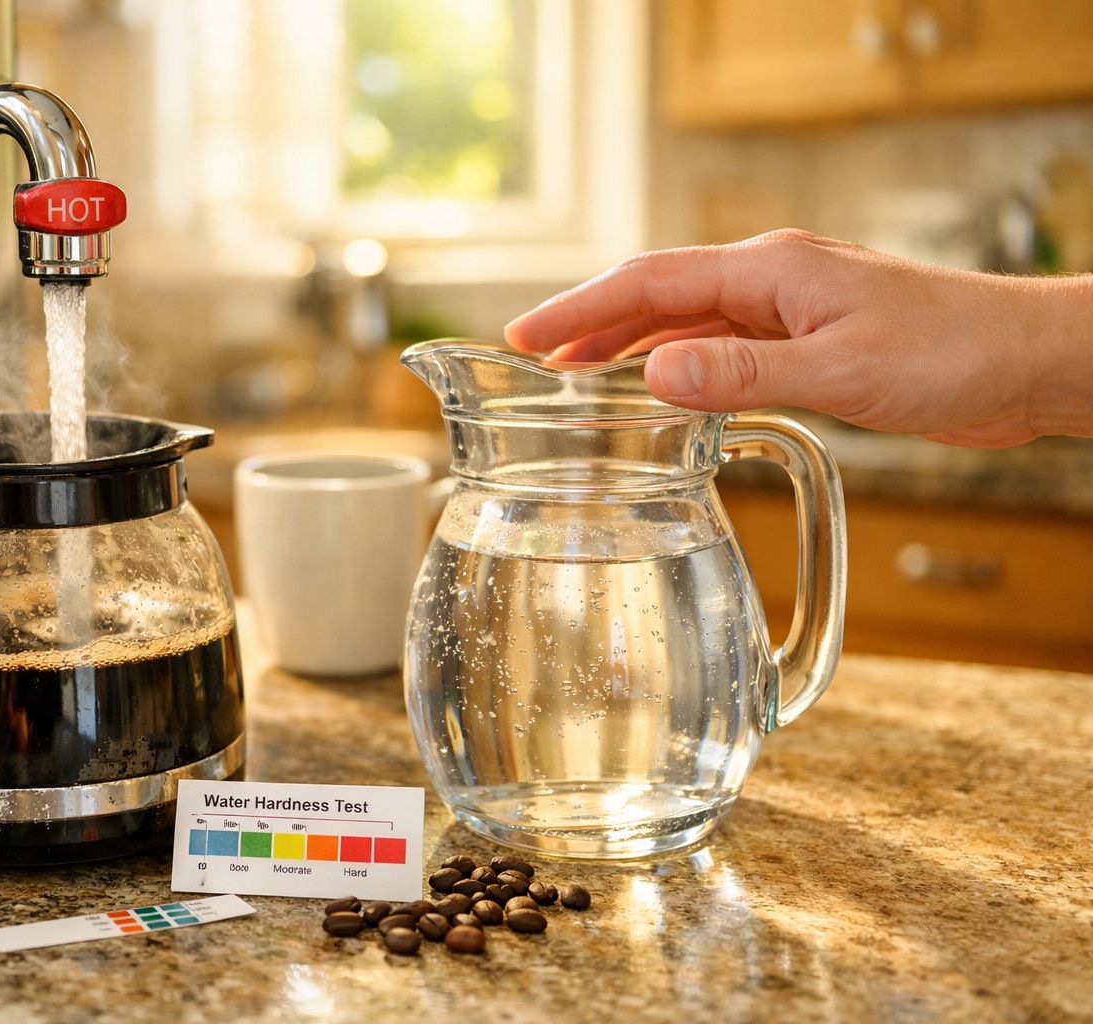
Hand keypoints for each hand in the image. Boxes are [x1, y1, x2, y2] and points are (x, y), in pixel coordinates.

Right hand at [504, 229, 1092, 447]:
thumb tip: (654, 372)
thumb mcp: (841, 369)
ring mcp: (789, 307)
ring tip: (573, 372)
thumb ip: (743, 372)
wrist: (1027, 362)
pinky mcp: (808, 338)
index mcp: (771, 270)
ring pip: (686, 318)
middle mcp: (772, 279)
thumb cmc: (952, 354)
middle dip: (589, 321)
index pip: (649, 281)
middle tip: (530, 355)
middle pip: (656, 293)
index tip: (524, 335)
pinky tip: (658, 386)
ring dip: (627, 342)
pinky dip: (676, 361)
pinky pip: (721, 343)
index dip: (580, 308)